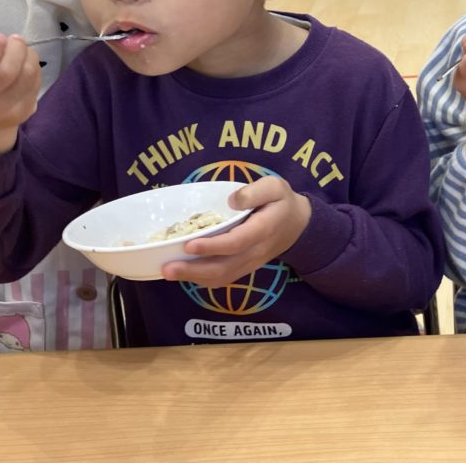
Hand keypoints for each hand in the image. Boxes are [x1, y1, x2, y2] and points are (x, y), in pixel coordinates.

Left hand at [161, 176, 311, 287]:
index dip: (212, 246)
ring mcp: (250, 263)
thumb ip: (254, 191)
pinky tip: (184, 274)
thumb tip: (231, 201)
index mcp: (263, 229)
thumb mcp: (275, 186)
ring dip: (194, 278)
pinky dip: (202, 280)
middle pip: (224, 267)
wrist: (298, 225)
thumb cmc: (282, 202)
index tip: (189, 244)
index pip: (236, 243)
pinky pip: (224, 279)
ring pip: (222, 277)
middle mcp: (256, 251)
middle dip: (194, 270)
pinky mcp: (244, 268)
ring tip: (169, 272)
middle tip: (167, 268)